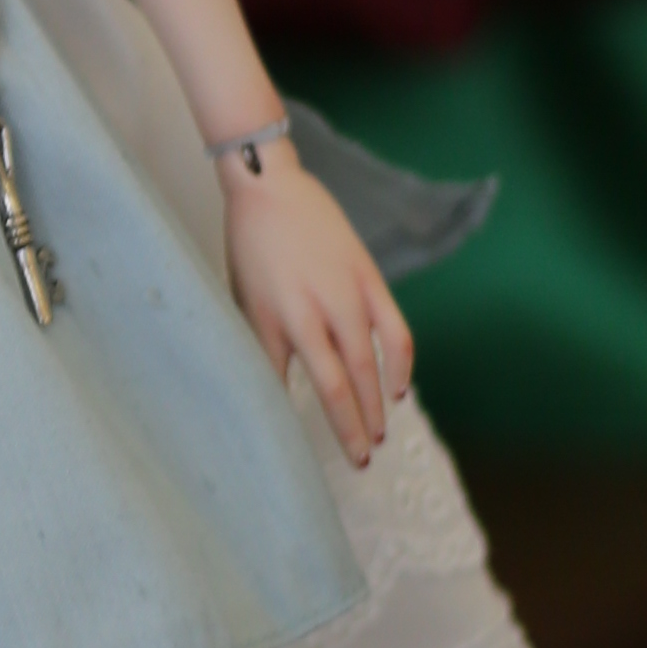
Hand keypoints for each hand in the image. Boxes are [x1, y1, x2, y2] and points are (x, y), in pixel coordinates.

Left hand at [218, 146, 414, 469]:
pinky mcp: (370, 276)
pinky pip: (396, 328)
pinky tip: (399, 389)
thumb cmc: (249, 249)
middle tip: (362, 459)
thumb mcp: (245, 302)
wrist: (270, 188)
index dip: (327, 425)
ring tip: (379, 434)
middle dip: (354, 427)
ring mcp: (348, 292)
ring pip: (372, 363)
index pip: (311, 387)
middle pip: (345, 383)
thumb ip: (263, 348)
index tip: (331, 453)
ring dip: (378, 404)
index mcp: (281, 318)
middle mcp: (317, 310)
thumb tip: (273, 396)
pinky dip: (402, 362)